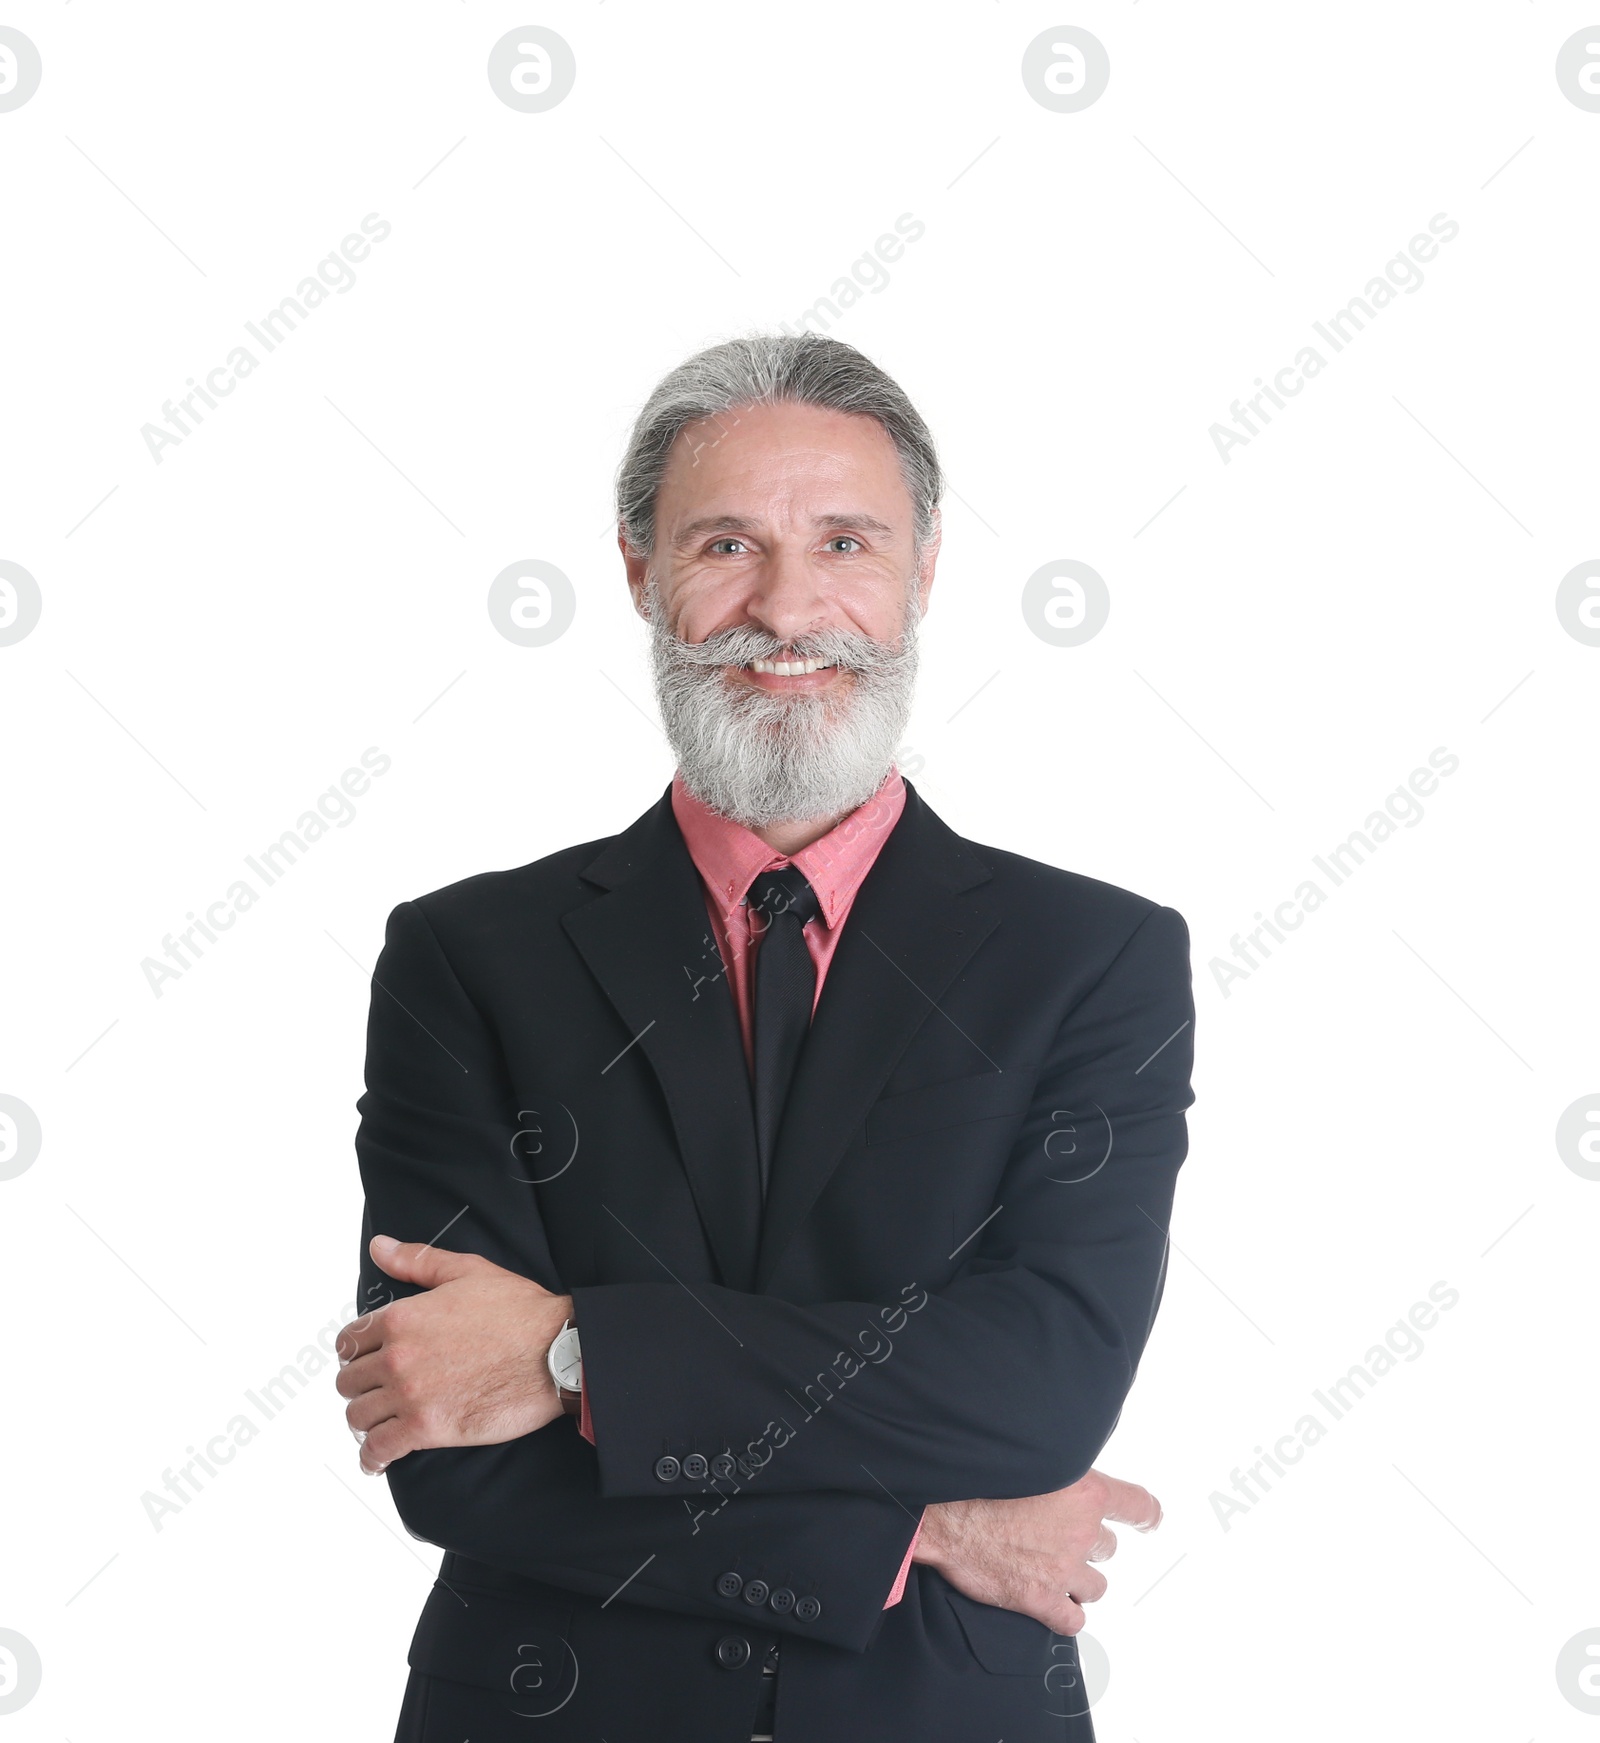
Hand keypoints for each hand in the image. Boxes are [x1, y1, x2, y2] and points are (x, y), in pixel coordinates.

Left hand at [334, 1235, 573, 1473]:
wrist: (555, 1351)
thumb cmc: (520, 1312)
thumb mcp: (467, 1271)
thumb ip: (417, 1261)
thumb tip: (379, 1247)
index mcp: (402, 1317)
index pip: (350, 1341)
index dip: (357, 1352)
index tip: (366, 1361)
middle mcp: (397, 1356)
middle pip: (349, 1381)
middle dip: (361, 1386)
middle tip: (379, 1392)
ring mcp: (409, 1394)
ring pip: (358, 1416)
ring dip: (367, 1420)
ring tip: (380, 1422)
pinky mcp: (426, 1428)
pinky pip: (379, 1449)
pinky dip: (373, 1457)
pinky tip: (378, 1459)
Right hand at [913, 1468, 1160, 1635]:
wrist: (943, 1513)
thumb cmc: (979, 1481)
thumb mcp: (1030, 1461)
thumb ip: (1060, 1474)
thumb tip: (1070, 1483)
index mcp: (1084, 1492)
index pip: (1137, 1505)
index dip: (1146, 1515)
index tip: (1150, 1521)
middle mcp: (1080, 1531)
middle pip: (1107, 1547)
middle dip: (1086, 1544)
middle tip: (1054, 1536)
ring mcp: (1063, 1569)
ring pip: (1095, 1585)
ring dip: (1077, 1580)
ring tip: (1048, 1567)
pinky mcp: (1041, 1600)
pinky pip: (1073, 1619)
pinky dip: (1064, 1613)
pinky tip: (1048, 1601)